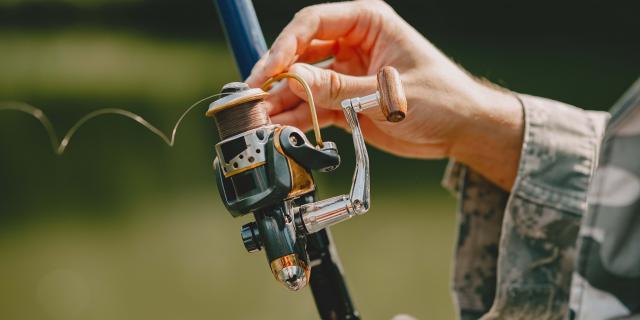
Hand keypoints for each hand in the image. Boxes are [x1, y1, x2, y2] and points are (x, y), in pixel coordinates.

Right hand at [246, 0, 522, 189]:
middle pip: (300, 53)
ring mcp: (346, 72)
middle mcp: (352, 43)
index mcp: (367, 23)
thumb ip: (338, 88)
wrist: (461, 129)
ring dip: (281, 101)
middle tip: (253, 99)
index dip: (284, 46)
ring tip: (260, 121)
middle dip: (276, 77)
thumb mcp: (387, 93)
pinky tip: (281, 130)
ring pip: (302, 83)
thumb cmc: (441, 98)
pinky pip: (313, 106)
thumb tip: (291, 81)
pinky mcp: (345, 100)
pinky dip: (297, 119)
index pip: (312, 24)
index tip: (267, 71)